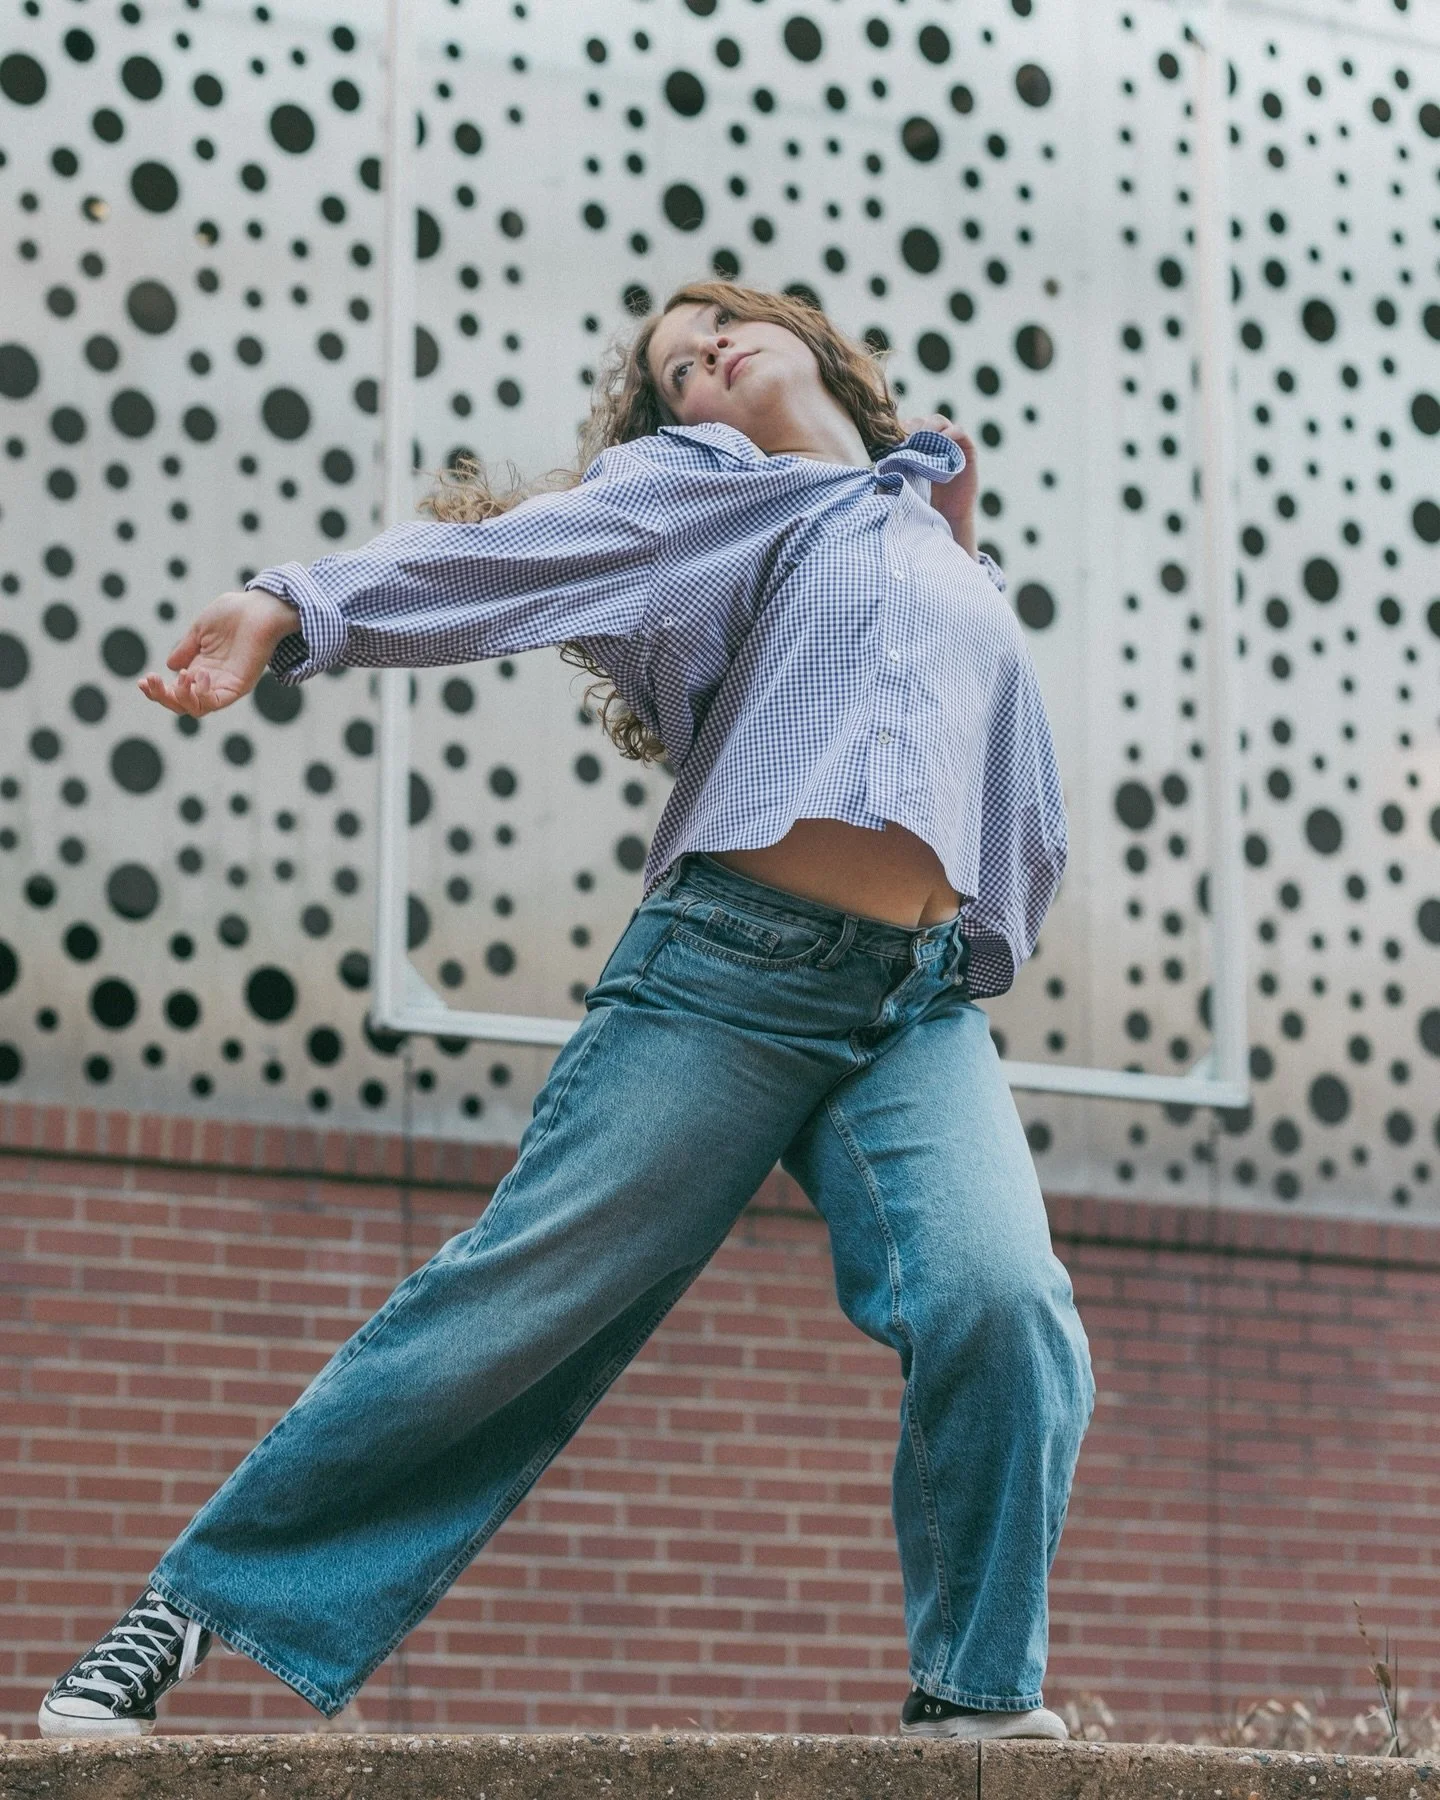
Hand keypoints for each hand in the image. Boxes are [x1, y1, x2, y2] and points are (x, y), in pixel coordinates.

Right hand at [137, 588, 299, 716]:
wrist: (259, 607)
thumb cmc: (233, 612)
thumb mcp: (200, 630)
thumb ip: (186, 649)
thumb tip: (169, 666)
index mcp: (200, 667)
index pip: (176, 691)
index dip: (157, 690)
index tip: (143, 681)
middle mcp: (212, 680)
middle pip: (182, 704)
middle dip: (162, 696)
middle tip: (151, 680)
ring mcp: (225, 685)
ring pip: (197, 709)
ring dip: (181, 697)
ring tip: (182, 676)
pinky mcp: (239, 686)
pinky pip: (216, 702)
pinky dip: (202, 694)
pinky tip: (198, 674)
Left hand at [898, 412, 977, 554]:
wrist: (946, 519)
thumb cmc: (921, 502)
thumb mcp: (904, 480)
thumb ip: (895, 464)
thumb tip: (869, 455)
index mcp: (917, 446)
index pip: (908, 426)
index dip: (901, 428)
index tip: (893, 438)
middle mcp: (933, 442)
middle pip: (923, 420)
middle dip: (914, 426)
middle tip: (907, 437)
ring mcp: (950, 443)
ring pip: (939, 422)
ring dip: (929, 426)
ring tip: (922, 438)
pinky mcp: (966, 449)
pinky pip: (959, 431)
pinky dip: (950, 433)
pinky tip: (941, 441)